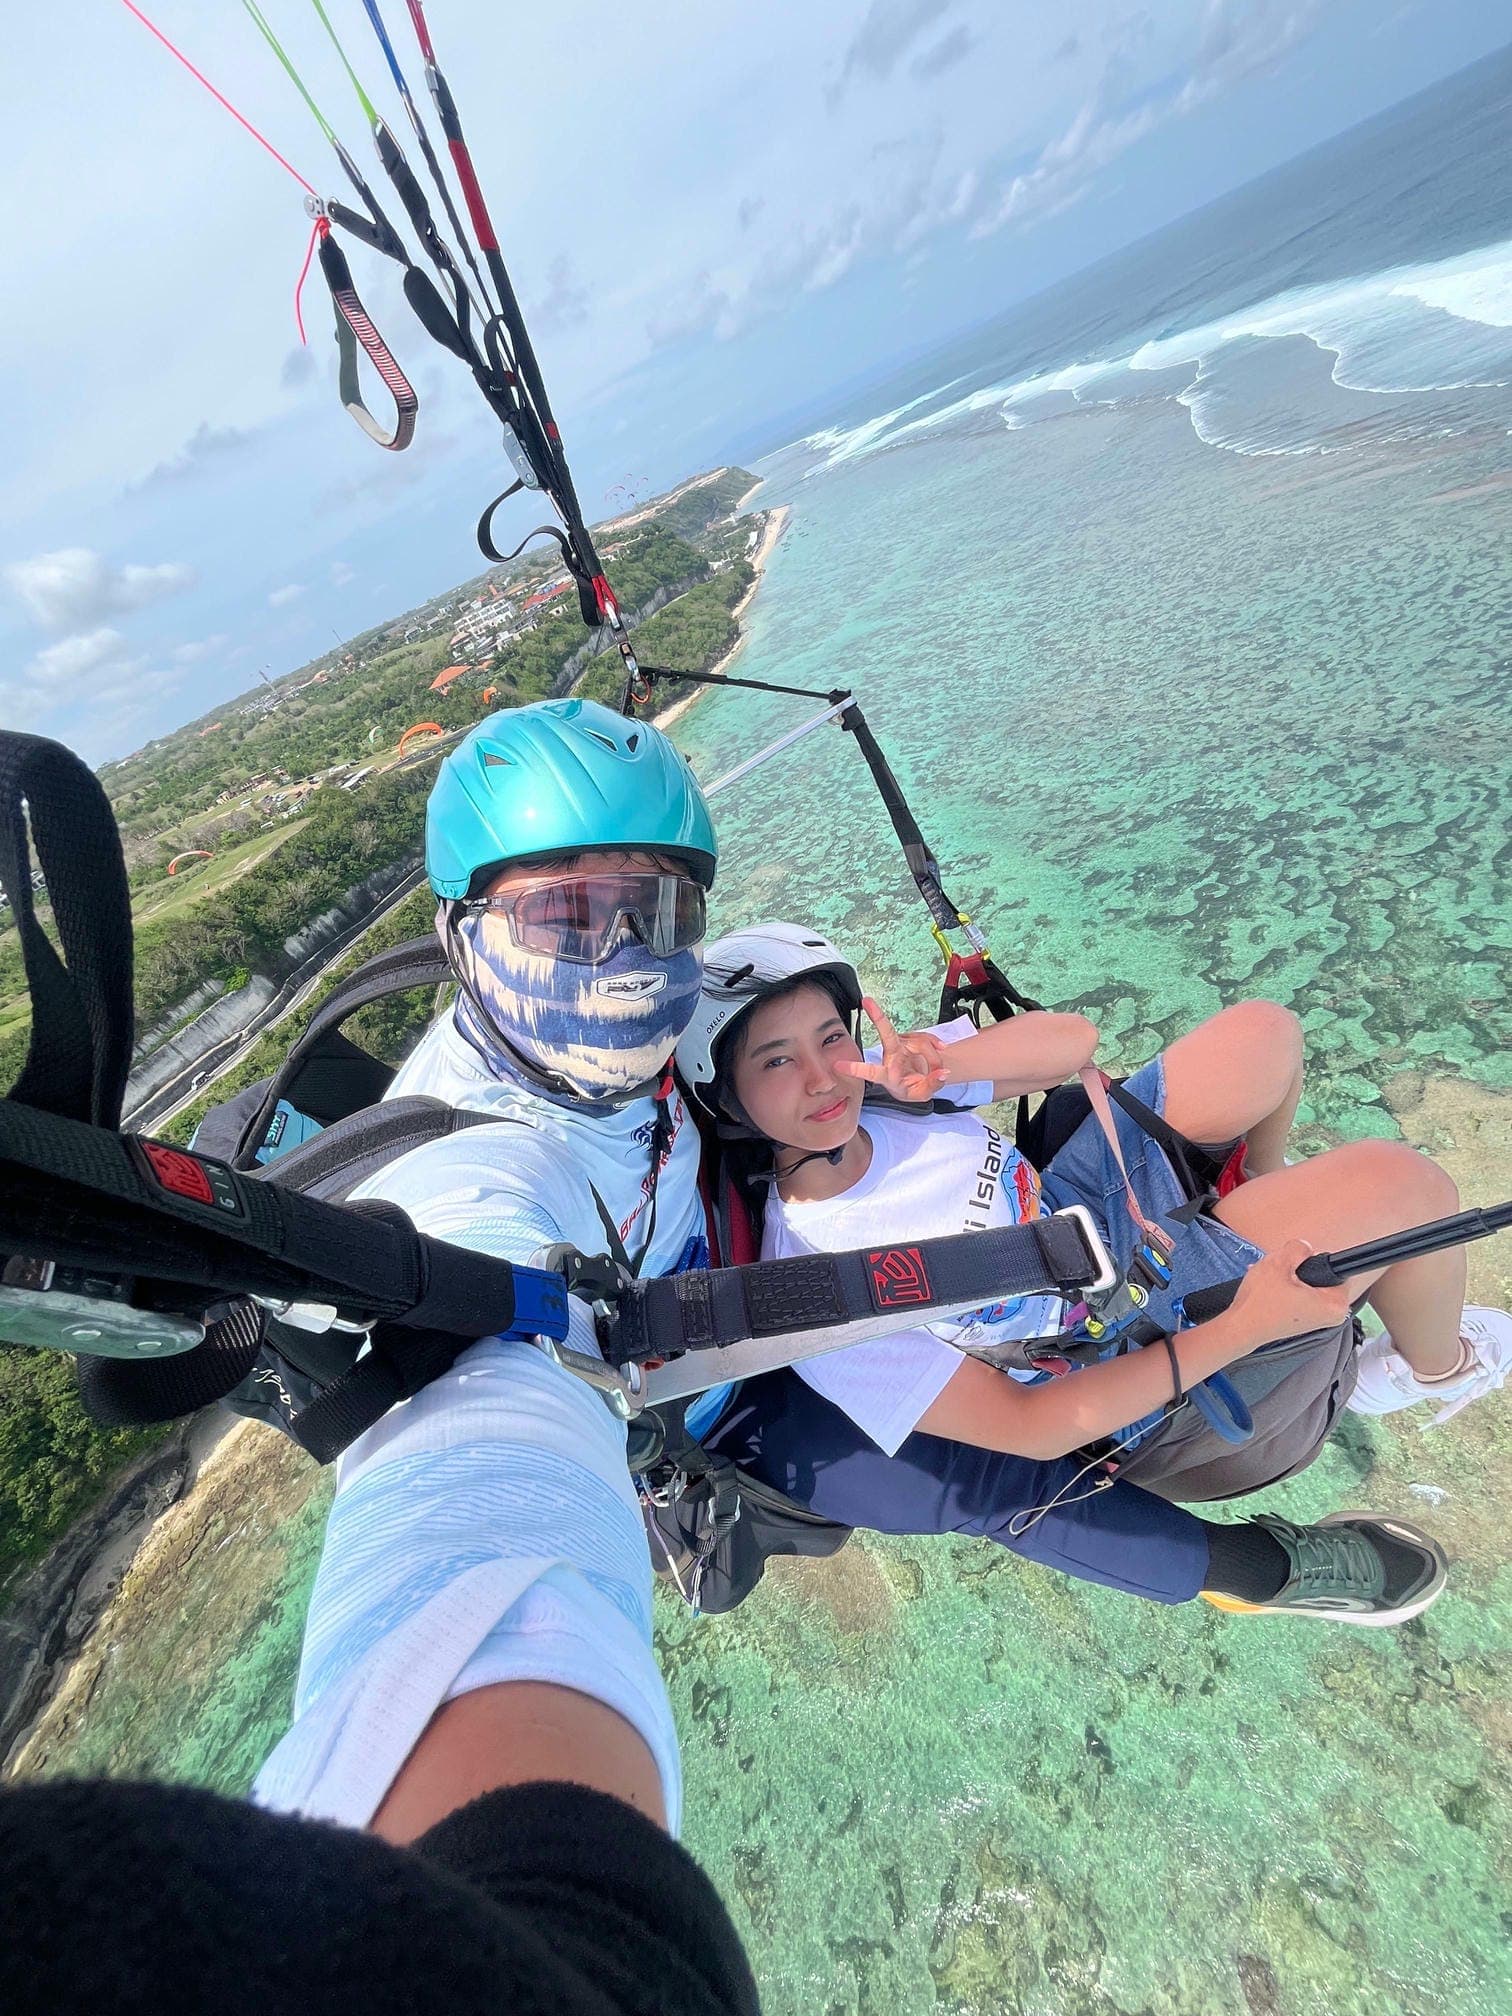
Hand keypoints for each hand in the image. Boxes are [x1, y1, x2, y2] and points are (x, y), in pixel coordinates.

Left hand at [837, 997, 949, 1101]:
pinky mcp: (911, 1038)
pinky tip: (940, 1050)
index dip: (856, 1069)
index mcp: (889, 1075)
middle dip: (877, 1017)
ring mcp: (901, 1045)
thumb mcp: (923, 1094)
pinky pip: (928, 1038)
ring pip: (921, 1042)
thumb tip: (943, 1073)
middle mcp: (891, 1056)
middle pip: (887, 1034)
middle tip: (866, 1001)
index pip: (871, 1072)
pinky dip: (936, 1045)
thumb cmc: (914, 1088)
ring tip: (939, 1070)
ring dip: (934, 1056)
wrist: (920, 1079)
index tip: (838, 1065)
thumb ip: (933, 1084)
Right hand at [1223, 1239, 1353, 1348]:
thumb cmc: (1259, 1304)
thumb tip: (1305, 1248)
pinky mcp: (1304, 1319)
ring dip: (1291, 1277)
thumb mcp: (1279, 1263)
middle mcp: (1332, 1315)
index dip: (1315, 1259)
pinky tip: (1270, 1288)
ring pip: (1310, 1283)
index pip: (1340, 1269)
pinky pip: (1301, 1294)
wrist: (1240, 1327)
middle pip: (1323, 1275)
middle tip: (1284, 1273)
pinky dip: (1287, 1288)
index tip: (1301, 1263)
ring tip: (1274, 1281)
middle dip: (1301, 1268)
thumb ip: (1299, 1247)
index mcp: (1335, 1304)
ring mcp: (1317, 1319)